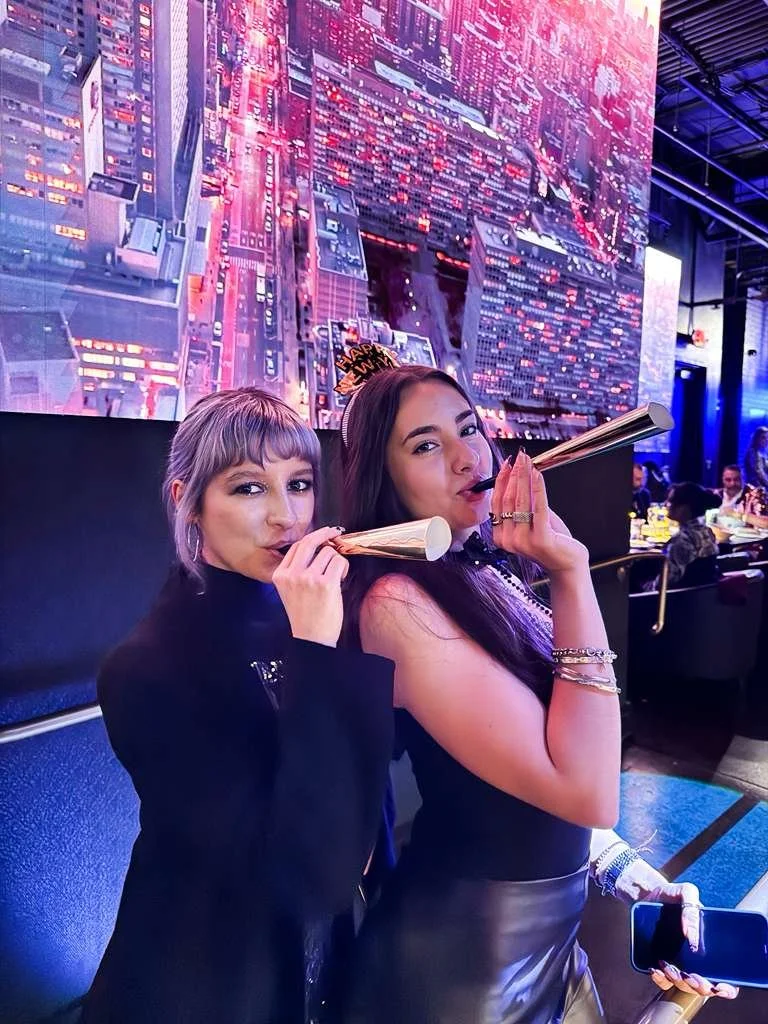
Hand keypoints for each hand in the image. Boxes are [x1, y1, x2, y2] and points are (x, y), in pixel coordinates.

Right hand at [272, 526, 348, 647]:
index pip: (297, 547)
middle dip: (325, 533)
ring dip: (336, 560)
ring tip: (335, 576)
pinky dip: (343, 568)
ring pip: (328, 552)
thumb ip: (298, 569)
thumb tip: (318, 546)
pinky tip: (340, 579)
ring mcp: (308, 579)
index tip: (323, 534)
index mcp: (280, 575)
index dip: (313, 538)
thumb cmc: (306, 615)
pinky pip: (339, 562)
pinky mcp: (325, 584)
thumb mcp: (291, 590)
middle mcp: (292, 575)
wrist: (312, 638)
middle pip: (310, 541)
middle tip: (335, 532)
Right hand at [490, 452, 587, 574]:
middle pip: (508, 499)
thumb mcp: (531, 520)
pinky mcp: (540, 539)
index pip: (497, 502)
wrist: (567, 565)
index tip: (507, 464)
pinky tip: (537, 475)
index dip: (502, 480)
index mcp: (500, 536)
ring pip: (520, 501)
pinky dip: (537, 488)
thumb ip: (523, 503)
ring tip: (527, 462)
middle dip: (514, 474)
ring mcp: (523, 541)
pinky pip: (538, 508)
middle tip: (519, 457)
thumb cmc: (550, 542)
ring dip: (524, 477)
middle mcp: (508, 540)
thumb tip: (520, 475)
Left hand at [646, 881, 738, 999]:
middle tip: (691, 976)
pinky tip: (656, 969)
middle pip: (704, 985)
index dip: (727, 987)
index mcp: (709, 945)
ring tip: (670, 968)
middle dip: (700, 986)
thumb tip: (691, 935)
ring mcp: (678, 963)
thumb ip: (691, 907)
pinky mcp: (660, 964)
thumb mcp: (685, 892)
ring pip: (684, 987)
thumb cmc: (672, 895)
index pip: (725, 974)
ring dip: (679, 982)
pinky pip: (662, 980)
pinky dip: (660, 979)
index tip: (719, 986)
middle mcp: (696, 959)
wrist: (646, 895)